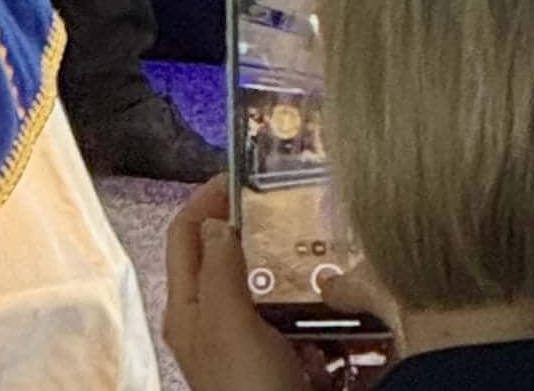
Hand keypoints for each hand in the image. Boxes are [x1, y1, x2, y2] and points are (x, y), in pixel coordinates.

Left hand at [163, 177, 314, 390]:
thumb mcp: (227, 323)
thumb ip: (218, 268)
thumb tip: (215, 217)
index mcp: (188, 309)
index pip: (186, 234)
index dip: (208, 198)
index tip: (244, 171)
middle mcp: (216, 322)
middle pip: (231, 256)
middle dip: (262, 228)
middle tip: (296, 204)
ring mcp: (252, 344)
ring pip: (274, 285)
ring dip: (301, 268)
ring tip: (331, 248)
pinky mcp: (286, 362)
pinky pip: (307, 321)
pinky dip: (326, 308)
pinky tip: (347, 301)